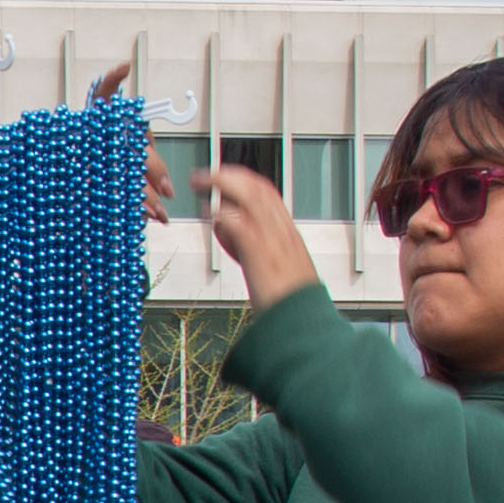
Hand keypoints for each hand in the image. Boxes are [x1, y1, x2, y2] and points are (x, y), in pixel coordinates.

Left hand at [189, 163, 320, 313]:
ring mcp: (273, 241)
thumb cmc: (290, 308)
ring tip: (199, 182)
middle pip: (259, 188)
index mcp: (289, 236)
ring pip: (250, 196)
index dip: (245, 181)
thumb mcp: (281, 274)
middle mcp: (283, 233)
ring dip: (221, 184)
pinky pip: (239, 222)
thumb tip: (242, 245)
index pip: (269, 194)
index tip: (224, 178)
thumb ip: (262, 255)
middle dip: (229, 174)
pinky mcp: (261, 254)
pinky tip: (208, 214)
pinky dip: (222, 214)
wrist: (305, 328)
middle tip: (203, 175)